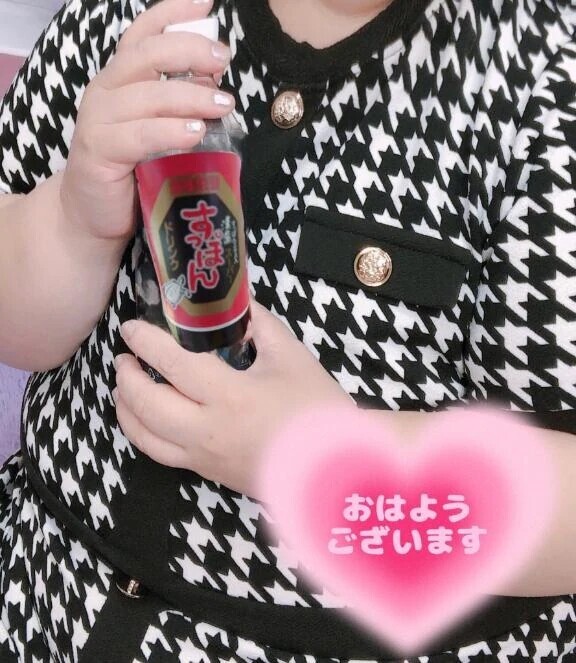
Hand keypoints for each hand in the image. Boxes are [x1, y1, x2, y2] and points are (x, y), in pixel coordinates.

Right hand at [60, 0, 233, 241]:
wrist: (93, 215)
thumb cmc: (132, 171)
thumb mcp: (158, 131)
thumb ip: (179, 106)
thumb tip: (216, 83)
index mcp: (121, 80)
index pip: (143, 35)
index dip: (172, 13)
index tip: (207, 4)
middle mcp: (107, 91)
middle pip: (147, 56)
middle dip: (190, 52)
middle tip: (224, 61)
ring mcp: (99, 120)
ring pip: (147, 96)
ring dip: (191, 96)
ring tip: (225, 105)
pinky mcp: (98, 153)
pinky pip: (139, 135)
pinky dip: (169, 131)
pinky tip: (196, 132)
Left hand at [113, 301, 353, 495]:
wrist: (336, 465)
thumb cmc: (316, 408)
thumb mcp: (292, 356)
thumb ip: (261, 324)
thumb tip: (237, 301)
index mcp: (231, 396)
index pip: (174, 364)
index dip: (146, 342)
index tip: (131, 328)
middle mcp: (209, 430)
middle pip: (147, 404)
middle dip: (126, 377)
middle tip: (124, 356)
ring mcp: (205, 456)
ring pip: (145, 437)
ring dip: (126, 408)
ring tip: (123, 386)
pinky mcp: (209, 472)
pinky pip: (161, 456)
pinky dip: (142, 434)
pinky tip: (144, 418)